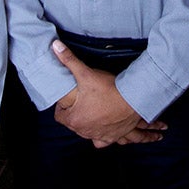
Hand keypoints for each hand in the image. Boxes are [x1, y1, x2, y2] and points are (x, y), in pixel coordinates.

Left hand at [51, 39, 166, 146]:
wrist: (133, 100)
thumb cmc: (109, 89)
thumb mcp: (86, 73)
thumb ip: (68, 60)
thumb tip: (55, 46)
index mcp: (74, 119)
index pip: (59, 116)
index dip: (62, 106)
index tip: (68, 99)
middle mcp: (85, 131)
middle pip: (73, 125)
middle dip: (75, 114)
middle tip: (80, 102)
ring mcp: (99, 136)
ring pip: (87, 134)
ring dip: (88, 126)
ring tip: (91, 115)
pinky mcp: (112, 137)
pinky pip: (103, 142)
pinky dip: (102, 137)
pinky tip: (104, 131)